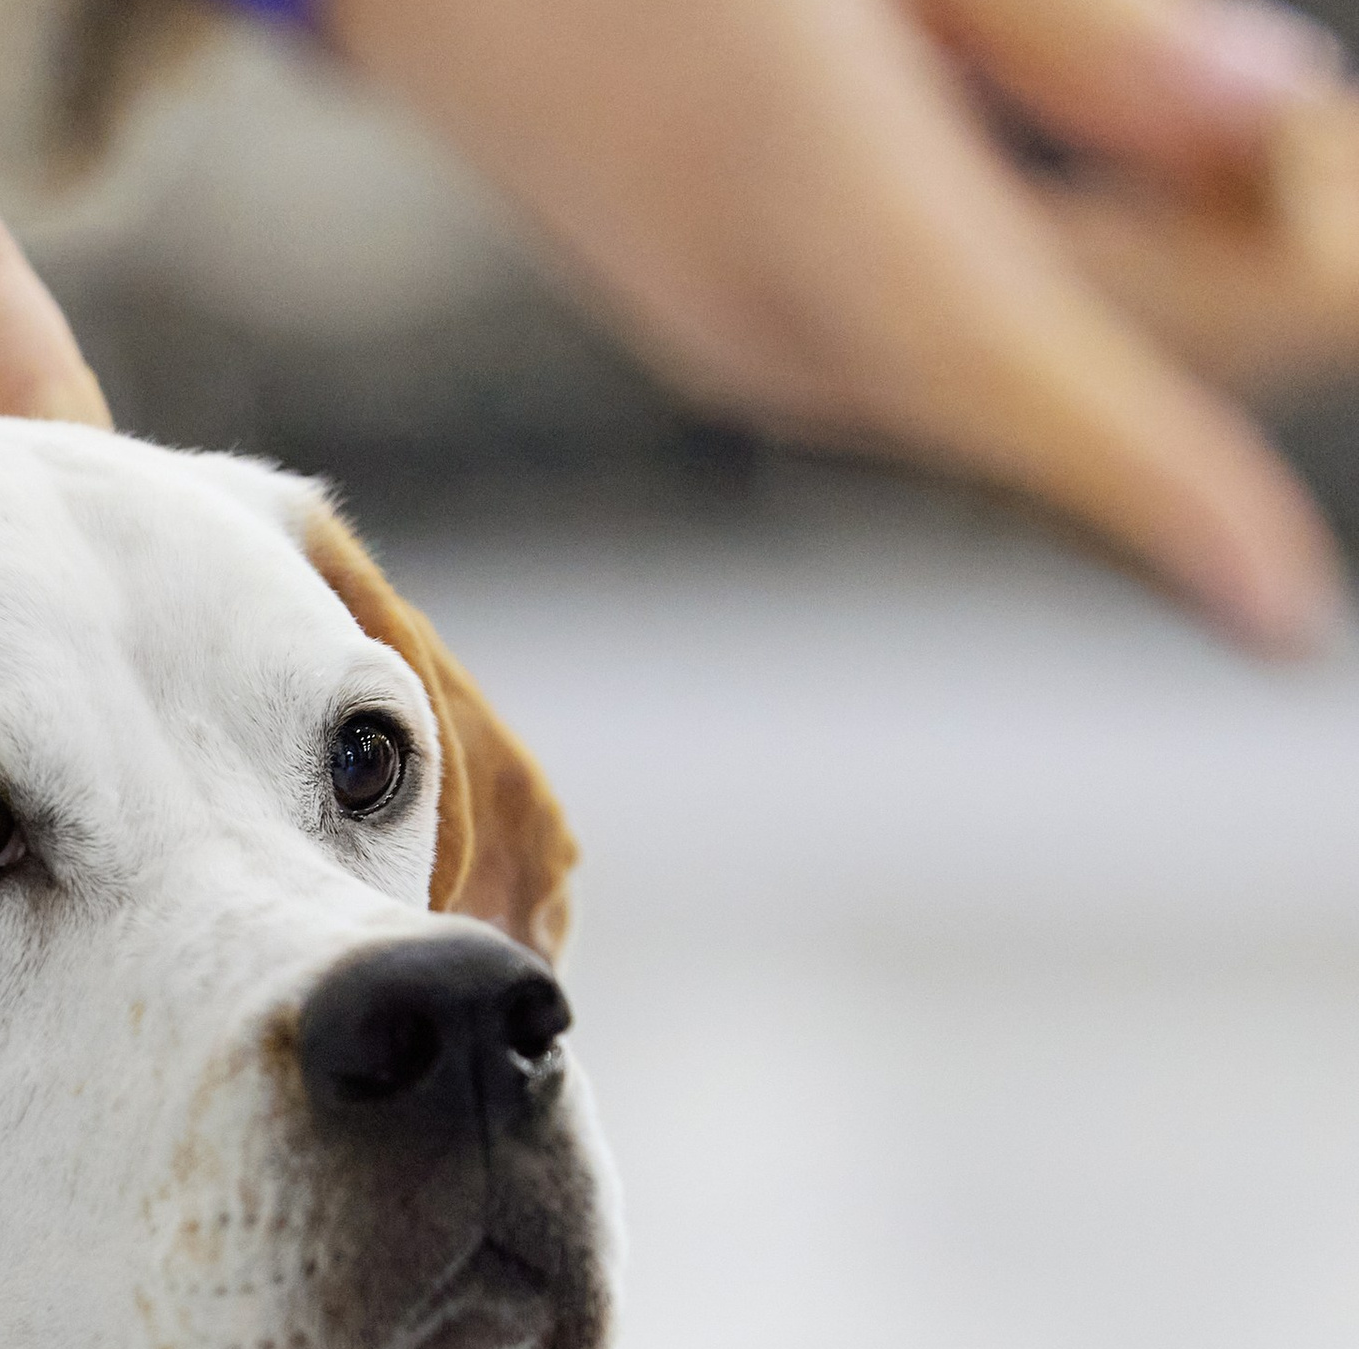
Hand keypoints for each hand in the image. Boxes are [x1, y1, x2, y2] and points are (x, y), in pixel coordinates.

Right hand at [329, 0, 1358, 650]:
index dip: (1169, 495)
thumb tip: (1264, 132)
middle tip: (1280, 118)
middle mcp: (776, 321)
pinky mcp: (743, 332)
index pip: (1028, 373)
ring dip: (1161, 282)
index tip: (1280, 615)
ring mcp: (751, 343)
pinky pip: (953, 353)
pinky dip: (1062, 284)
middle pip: (1085, 375)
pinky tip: (1054, 160)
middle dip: (1253, 276)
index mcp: (804, 188)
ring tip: (1150, 103)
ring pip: (1027, 375)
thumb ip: (1072, 24)